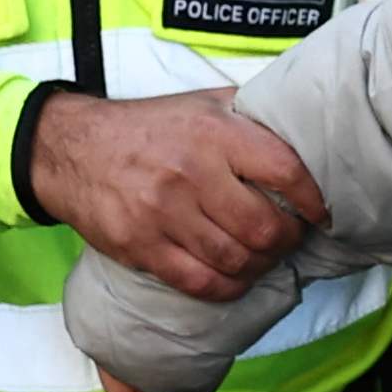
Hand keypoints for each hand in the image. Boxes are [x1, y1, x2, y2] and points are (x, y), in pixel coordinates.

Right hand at [28, 88, 329, 301]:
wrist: (71, 148)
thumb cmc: (147, 128)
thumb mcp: (200, 104)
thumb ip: (249, 116)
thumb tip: (305, 130)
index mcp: (213, 132)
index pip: (285, 171)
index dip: (313, 200)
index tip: (320, 213)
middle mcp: (190, 172)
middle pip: (263, 228)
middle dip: (286, 241)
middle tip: (288, 239)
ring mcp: (163, 213)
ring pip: (235, 260)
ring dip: (259, 267)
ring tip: (262, 258)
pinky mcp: (141, 246)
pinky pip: (200, 282)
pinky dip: (228, 287)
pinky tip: (234, 277)